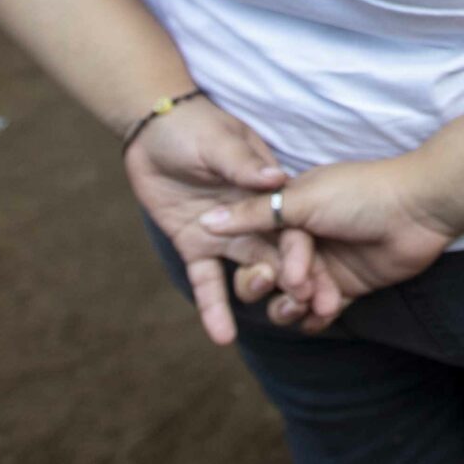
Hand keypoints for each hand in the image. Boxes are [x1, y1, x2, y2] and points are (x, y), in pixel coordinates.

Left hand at [121, 99, 301, 345]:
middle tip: (308, 312)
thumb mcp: (219, 142)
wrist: (154, 130)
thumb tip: (276, 178)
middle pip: (279, 255)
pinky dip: (214, 309)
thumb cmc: (195, 126)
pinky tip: (222, 337)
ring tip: (269, 320)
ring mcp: (226, 236)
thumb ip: (243, 165)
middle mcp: (254, 218)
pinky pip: (207, 282)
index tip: (310, 280)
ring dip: (260, 294)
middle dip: (297, 284)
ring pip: (249, 272)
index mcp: (268, 190)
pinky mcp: (196, 246)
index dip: (302, 252)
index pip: (291, 225)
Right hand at [205, 153, 457, 325]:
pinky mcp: (347, 287)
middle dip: (274, 288)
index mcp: (288, 211)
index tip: (279, 271)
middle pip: (267, 275)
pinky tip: (323, 315)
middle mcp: (303, 240)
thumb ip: (255, 215)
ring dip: (295, 306)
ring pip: (290, 298)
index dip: (264, 262)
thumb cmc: (361, 194)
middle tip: (298, 288)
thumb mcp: (303, 200)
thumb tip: (204, 222)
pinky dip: (316, 318)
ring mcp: (325, 265)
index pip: (257, 245)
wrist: (419, 208)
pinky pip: (319, 311)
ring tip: (317, 302)